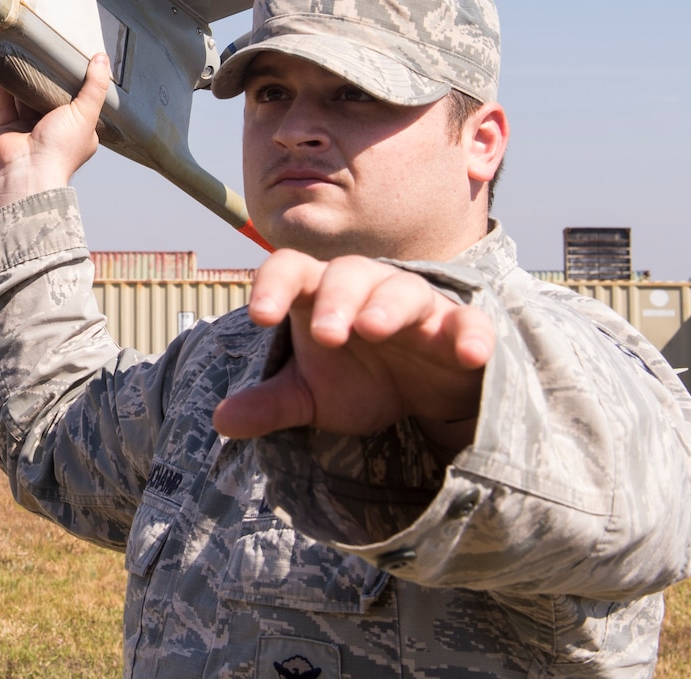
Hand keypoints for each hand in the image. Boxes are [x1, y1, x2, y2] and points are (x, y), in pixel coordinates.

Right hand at [0, 53, 107, 210]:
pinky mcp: (8, 127)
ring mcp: (29, 128)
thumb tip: (102, 59)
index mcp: (77, 130)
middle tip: (47, 53)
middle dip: (47, 79)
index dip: (78, 83)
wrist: (27, 171)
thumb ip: (95, 86)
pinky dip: (3, 85)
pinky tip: (3, 67)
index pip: (80, 102)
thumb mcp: (85, 114)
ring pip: (26, 97)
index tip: (74, 61)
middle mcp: (54, 130)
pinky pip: (5, 102)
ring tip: (23, 55)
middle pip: (50, 97)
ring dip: (24, 79)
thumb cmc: (60, 149)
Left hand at [212, 250, 494, 456]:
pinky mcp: (459, 328)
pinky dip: (470, 333)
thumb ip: (270, 403)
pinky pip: (469, 322)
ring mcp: (416, 305)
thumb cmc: (359, 379)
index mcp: (320, 295)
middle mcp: (366, 289)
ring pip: (403, 289)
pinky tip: (468, 353)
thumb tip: (220, 422)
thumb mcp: (312, 395)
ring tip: (374, 328)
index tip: (259, 317)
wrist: (422, 394)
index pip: (291, 269)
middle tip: (325, 335)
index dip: (273, 285)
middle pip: (348, 273)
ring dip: (388, 306)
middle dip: (336, 300)